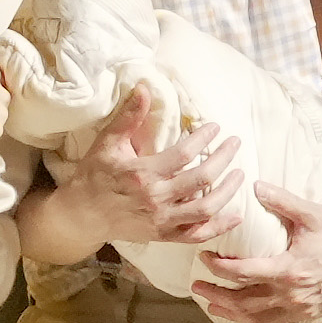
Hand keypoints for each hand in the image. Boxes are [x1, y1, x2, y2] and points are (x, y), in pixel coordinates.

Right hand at [61, 85, 240, 247]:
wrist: (82, 215)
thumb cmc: (94, 175)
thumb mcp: (108, 143)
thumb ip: (129, 117)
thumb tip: (144, 87)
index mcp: (142, 174)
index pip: (184, 154)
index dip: (204, 138)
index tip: (216, 127)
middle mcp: (155, 199)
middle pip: (201, 179)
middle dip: (224, 159)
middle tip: (235, 143)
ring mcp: (161, 220)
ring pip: (205, 209)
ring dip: (228, 191)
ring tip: (240, 174)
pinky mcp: (163, 235)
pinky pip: (197, 235)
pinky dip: (219, 228)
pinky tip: (236, 216)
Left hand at [195, 184, 321, 322]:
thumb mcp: (313, 213)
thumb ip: (282, 201)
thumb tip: (255, 186)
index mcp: (291, 269)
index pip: (244, 273)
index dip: (219, 268)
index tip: (204, 257)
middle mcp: (293, 294)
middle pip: (244, 303)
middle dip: (217, 297)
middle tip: (197, 288)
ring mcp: (301, 308)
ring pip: (257, 319)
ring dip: (231, 314)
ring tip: (212, 306)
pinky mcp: (309, 314)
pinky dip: (254, 320)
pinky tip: (243, 315)